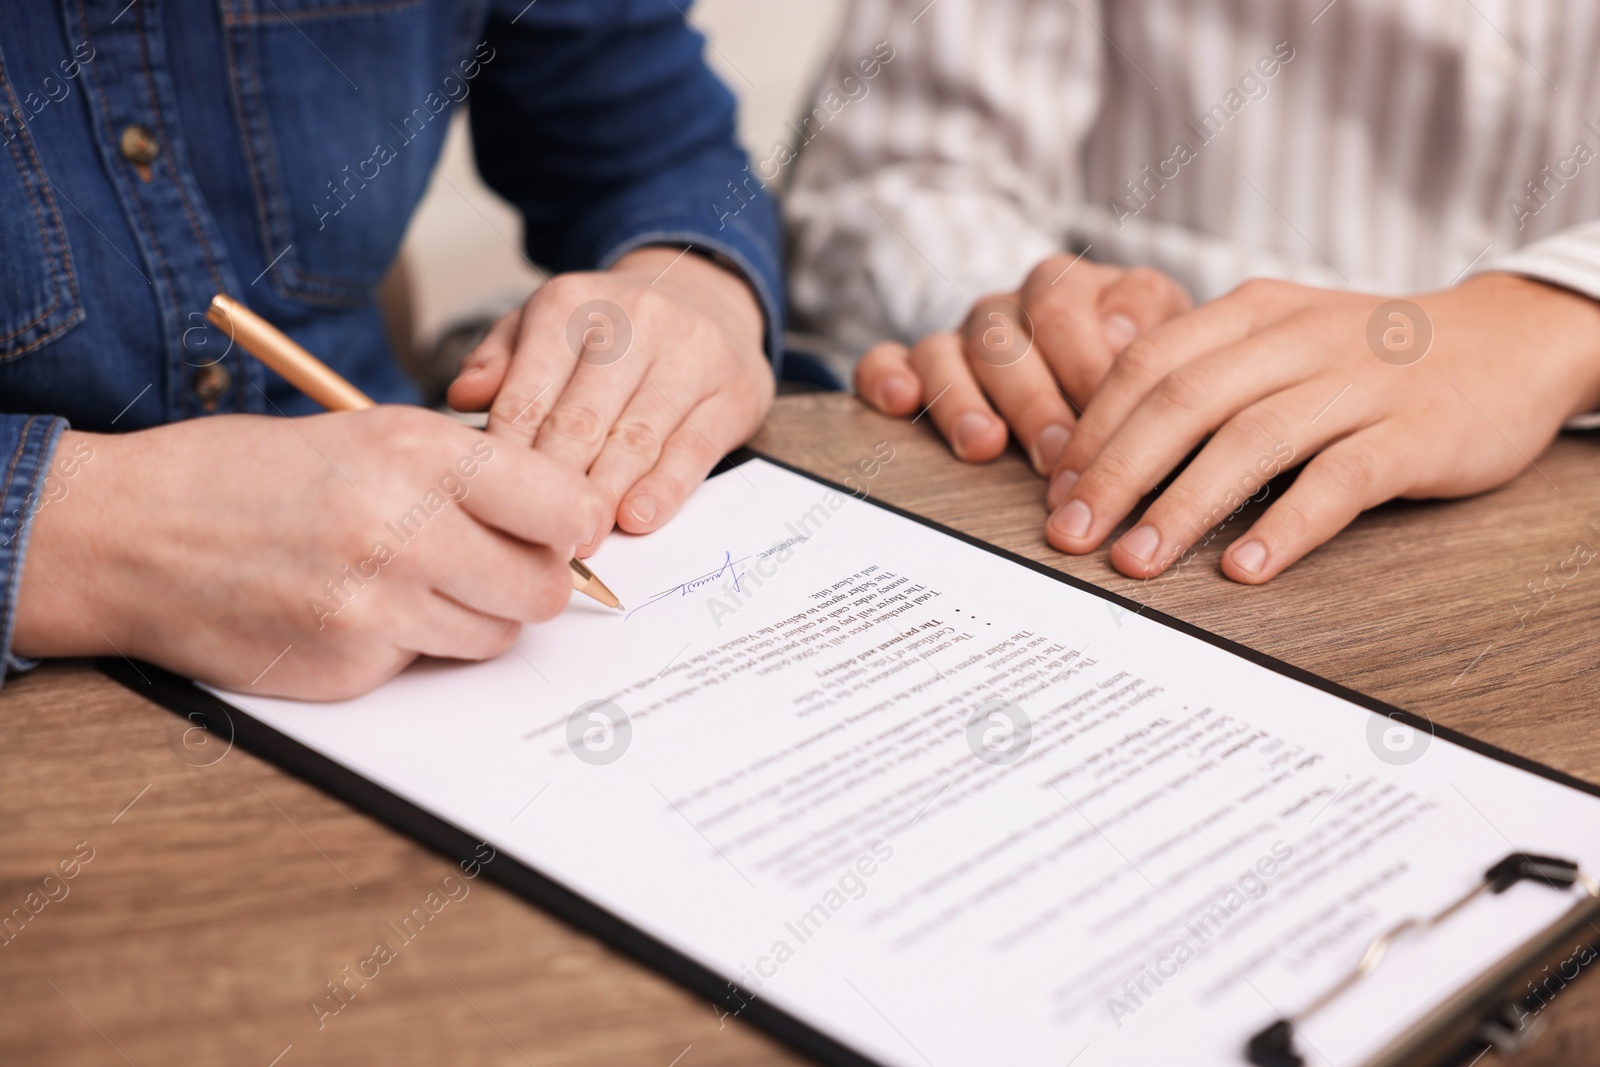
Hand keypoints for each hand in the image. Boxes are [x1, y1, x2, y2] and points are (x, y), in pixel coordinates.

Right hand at [12, 408, 602, 698]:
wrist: (129, 535)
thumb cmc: (247, 474)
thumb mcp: (367, 434)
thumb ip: (467, 473)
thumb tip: (560, 515)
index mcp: (420, 456)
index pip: (567, 510)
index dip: (575, 524)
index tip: (564, 528)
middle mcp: (406, 532)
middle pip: (545, 589)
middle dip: (534, 580)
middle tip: (497, 561)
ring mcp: (376, 610)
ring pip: (496, 635)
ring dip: (475, 615)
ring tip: (415, 579)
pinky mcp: (350, 668)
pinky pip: (425, 664)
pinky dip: (410, 644)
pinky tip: (356, 608)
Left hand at [447, 247, 772, 555]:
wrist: (706, 301)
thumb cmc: (611, 333)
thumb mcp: (545, 329)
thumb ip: (500, 361)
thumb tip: (461, 397)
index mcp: (573, 303)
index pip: (528, 394)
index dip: (509, 460)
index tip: (493, 508)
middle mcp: (635, 318)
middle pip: (581, 421)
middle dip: (555, 488)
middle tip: (535, 541)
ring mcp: (691, 353)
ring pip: (636, 439)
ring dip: (604, 498)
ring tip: (580, 542)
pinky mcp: (733, 391)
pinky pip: (693, 450)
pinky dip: (663, 489)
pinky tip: (637, 518)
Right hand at [854, 256, 1190, 472]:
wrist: (1119, 390)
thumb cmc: (1146, 376)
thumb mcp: (1174, 347)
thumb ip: (1159, 330)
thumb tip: (1123, 336)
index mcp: (1075, 290)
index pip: (1065, 305)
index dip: (1082, 360)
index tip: (1106, 413)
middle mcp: (1014, 308)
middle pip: (1005, 334)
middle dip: (1032, 399)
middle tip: (1055, 453)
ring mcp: (965, 338)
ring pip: (945, 349)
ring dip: (962, 398)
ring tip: (984, 446)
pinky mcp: (921, 367)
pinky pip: (886, 359)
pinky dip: (887, 377)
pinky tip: (901, 403)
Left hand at [1042, 273, 1599, 582]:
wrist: (1510, 340)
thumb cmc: (1369, 358)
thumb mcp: (1281, 340)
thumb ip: (1205, 376)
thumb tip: (1102, 451)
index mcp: (1252, 313)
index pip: (1148, 364)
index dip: (1094, 429)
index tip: (1056, 490)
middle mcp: (1298, 338)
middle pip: (1183, 400)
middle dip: (1116, 472)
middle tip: (1071, 533)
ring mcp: (1359, 382)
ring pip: (1251, 439)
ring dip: (1182, 506)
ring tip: (1136, 562)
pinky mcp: (1415, 432)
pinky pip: (1339, 479)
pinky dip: (1286, 524)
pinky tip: (1244, 567)